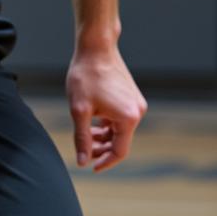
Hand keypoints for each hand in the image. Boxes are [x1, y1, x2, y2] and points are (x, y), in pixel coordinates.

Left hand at [66, 44, 146, 171]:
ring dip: (103, 136)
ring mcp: (136, 103)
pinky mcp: (131, 96)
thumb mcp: (79, 111)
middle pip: (120, 141)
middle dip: (102, 149)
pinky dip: (107, 124)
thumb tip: (82, 161)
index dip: (105, 162)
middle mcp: (137, 111)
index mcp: (128, 118)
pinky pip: (120, 118)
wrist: (96, 48)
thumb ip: (82, 139)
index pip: (120, 151)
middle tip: (84, 152)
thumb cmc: (86, 76)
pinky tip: (92, 123)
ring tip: (85, 136)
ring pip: (119, 130)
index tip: (91, 167)